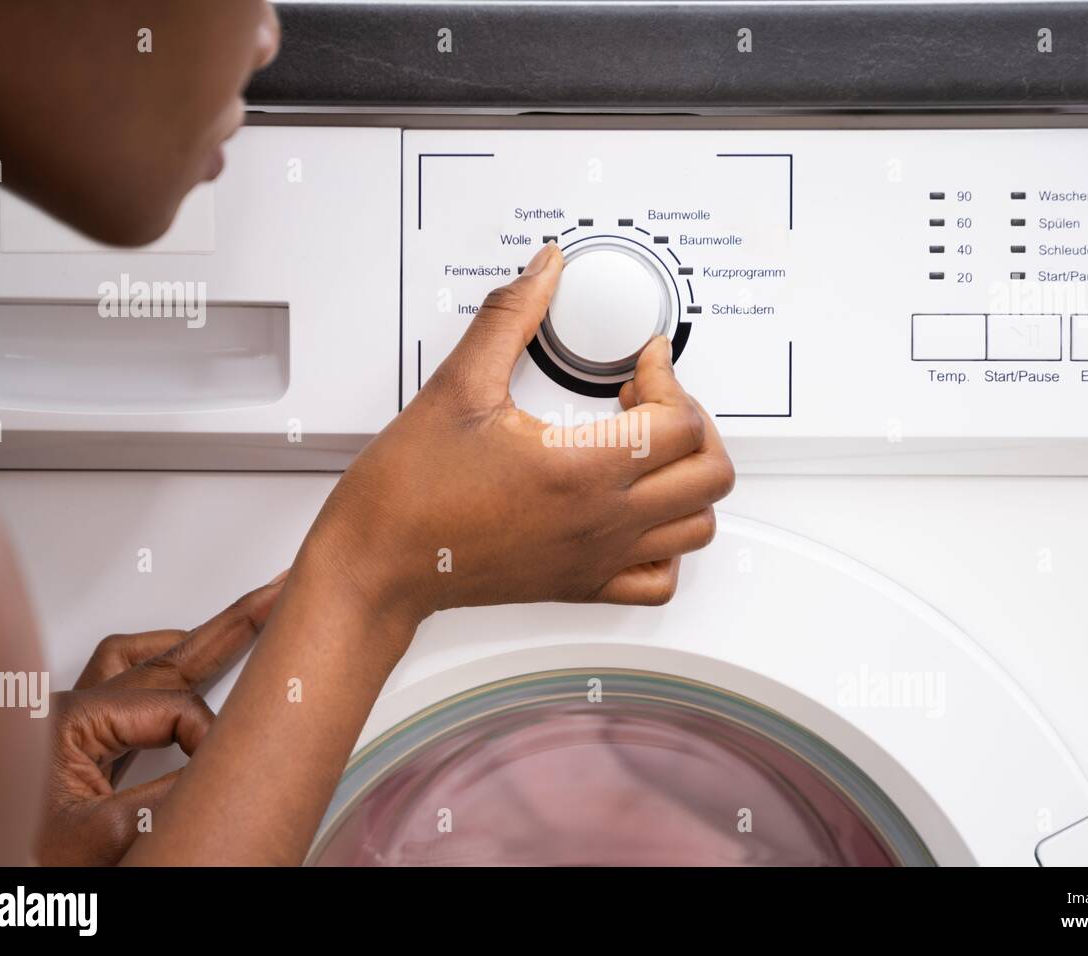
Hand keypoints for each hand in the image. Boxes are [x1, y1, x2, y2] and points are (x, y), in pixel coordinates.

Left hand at [37, 575, 283, 865]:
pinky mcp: (74, 745)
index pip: (173, 707)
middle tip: (276, 594)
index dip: (208, 734)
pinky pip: (121, 683)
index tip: (224, 771)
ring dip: (188, 642)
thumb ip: (165, 800)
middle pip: (167, 656)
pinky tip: (178, 664)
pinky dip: (156, 667)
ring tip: (235, 624)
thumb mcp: (98, 835)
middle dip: (230, 625)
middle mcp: (70, 712)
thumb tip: (221, 773)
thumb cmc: (17, 852)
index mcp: (72, 721)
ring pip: (138, 660)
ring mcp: (70, 724)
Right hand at [305, 241, 734, 629]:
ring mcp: (597, 559)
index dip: (669, 377)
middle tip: (654, 401)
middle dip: (695, 424)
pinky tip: (638, 512)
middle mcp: (600, 520)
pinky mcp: (582, 585)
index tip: (642, 361)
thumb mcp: (459, 385)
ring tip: (650, 451)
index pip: (681, 422)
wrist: (378, 562)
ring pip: (697, 527)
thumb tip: (543, 273)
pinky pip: (660, 580)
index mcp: (579, 469)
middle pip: (709, 474)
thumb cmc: (409, 492)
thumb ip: (509, 317)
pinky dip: (668, 543)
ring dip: (689, 480)